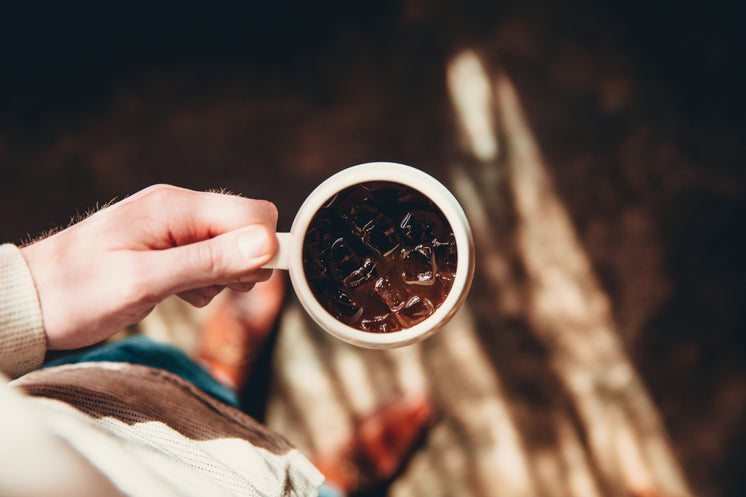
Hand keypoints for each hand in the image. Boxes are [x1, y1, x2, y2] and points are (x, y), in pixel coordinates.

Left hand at [20, 184, 278, 349]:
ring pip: (230, 247)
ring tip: (182, 292)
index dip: (261, 249)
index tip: (243, 282)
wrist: (30, 301)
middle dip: (240, 264)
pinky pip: (207, 258)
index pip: (253, 214)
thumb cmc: (76, 293)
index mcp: (175, 208)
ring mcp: (171, 226)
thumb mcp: (144, 282)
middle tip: (204, 289)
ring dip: (220, 276)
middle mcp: (178, 208)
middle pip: (245, 229)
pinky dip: (203, 280)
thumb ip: (208, 261)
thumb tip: (265, 244)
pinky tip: (176, 292)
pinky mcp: (166, 245)